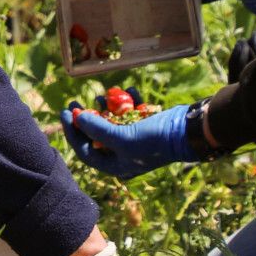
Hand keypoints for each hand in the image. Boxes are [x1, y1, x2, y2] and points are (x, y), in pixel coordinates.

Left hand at [62, 100, 200, 178]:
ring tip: (102, 94)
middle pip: (96, 136)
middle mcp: (123, 155)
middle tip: (75, 102)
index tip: (65, 112)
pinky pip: (130, 114)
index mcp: (115, 165)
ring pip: (112, 123)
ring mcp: (134, 140)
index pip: (85, 151)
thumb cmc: (154, 140)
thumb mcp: (123, 137)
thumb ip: (97, 129)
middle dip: (85, 118)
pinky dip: (128, 102)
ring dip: (106, 107)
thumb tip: (77, 118)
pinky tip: (129, 91)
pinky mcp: (145, 126)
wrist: (189, 132)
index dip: (72, 132)